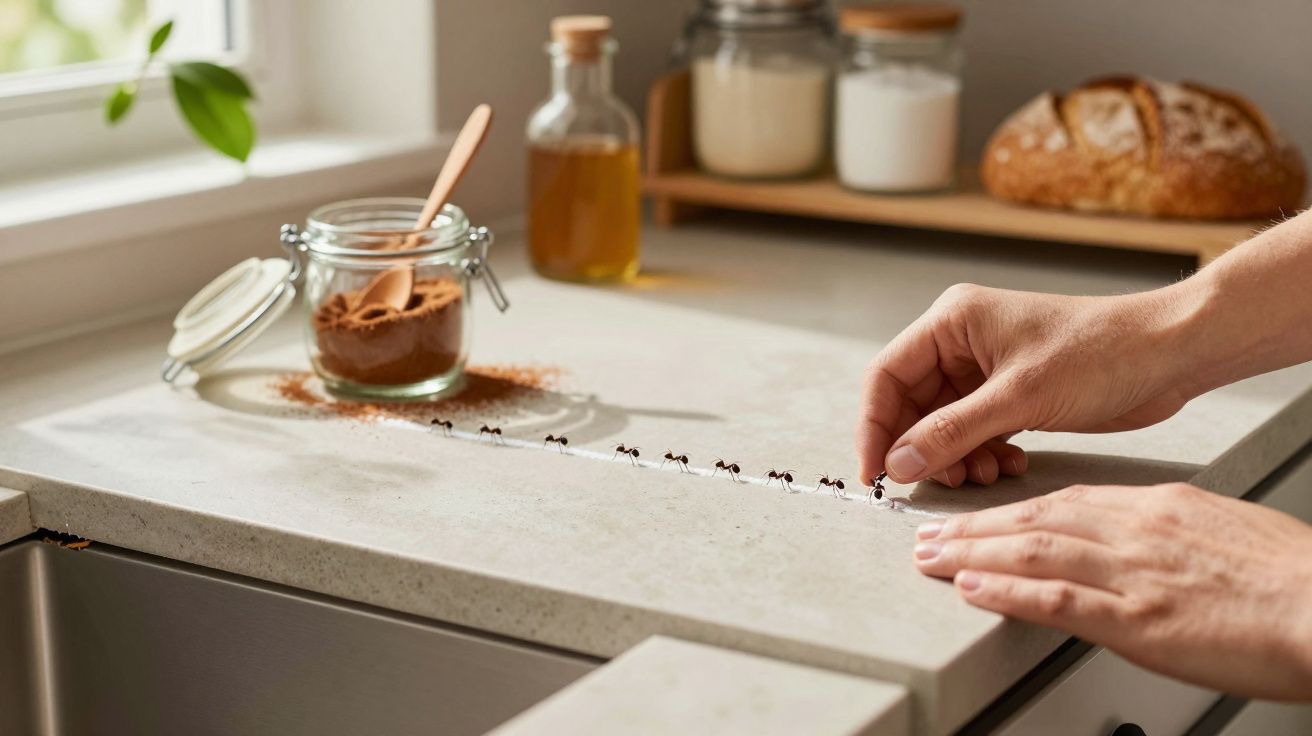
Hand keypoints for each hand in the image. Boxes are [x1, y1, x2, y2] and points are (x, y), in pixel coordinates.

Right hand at [855, 283, 1203, 486]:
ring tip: (981, 474)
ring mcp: (986, 369)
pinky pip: (974, 432)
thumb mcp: (1018, 398)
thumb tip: (897, 464)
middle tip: (934, 483)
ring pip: (942, 425)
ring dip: (954, 457)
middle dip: (921, 449)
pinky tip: (1007, 465)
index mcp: (952, 322)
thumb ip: (950, 432)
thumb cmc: (1102, 352)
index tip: (874, 473)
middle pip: (911, 405)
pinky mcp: (1011, 394)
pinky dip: (981, 454)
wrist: (1170, 355)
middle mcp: (962, 342)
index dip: (874, 427)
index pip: (887, 376)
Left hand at [913, 483, 1311, 698]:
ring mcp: (1135, 573)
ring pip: (1033, 550)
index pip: (1066, 500)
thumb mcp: (1222, 532)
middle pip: (1036, 518)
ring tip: (929, 556)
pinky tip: (970, 587)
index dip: (1011, 508)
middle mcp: (1138, 530)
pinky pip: (1057, 598)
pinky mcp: (1140, 618)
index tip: (980, 515)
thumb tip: (1136, 543)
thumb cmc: (1294, 577)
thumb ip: (1170, 532)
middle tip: (929, 531)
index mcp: (1160, 507)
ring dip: (971, 552)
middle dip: (975, 525)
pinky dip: (1007, 590)